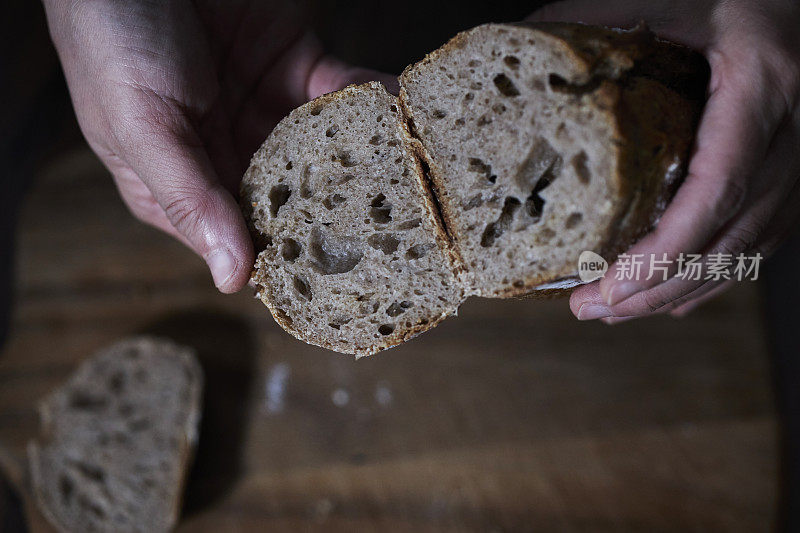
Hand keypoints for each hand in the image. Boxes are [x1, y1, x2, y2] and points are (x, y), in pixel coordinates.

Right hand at [43, 0, 395, 292]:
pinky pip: (344, 92)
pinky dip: (374, 101)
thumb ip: (189, 197)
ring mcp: (267, 114)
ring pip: (329, 152)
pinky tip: (404, 114)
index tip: (338, 275)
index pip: (240, 239)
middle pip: (295, 202)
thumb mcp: (140, 124)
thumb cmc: (113, 37)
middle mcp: (230, 156)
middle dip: (342, 215)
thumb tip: (231, 278)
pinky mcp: (296, 68)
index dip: (287, 256)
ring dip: (370, 162)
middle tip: (393, 233)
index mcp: (181, 185)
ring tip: (413, 177)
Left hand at [529, 0, 799, 321]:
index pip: (716, 188)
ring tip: (614, 311)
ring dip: (678, 292)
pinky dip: (711, 277)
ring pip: (744, 251)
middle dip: (657, 287)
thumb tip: (528, 39)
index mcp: (763, 86)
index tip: (610, 284)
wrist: (799, 2)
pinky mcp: (794, 176)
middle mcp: (793, 134)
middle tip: (592, 309)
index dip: (665, 248)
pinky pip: (759, 243)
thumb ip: (602, 18)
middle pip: (727, 237)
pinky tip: (668, 296)